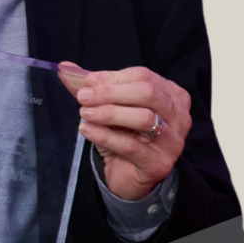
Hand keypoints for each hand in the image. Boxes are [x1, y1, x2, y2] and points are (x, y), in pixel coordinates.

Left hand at [58, 65, 190, 200]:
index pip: (143, 76)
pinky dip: (105, 136)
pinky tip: (86, 129)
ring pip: (144, 118)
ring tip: (84, 113)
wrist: (128, 174)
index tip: (88, 81)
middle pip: (147, 93)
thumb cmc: (124, 134)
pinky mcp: (159, 163)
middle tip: (83, 96)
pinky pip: (131, 146)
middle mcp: (179, 115)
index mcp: (171, 94)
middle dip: (110, 93)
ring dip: (109, 112)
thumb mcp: (109, 106)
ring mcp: (173, 141)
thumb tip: (65, 68)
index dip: (113, 77)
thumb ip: (91, 87)